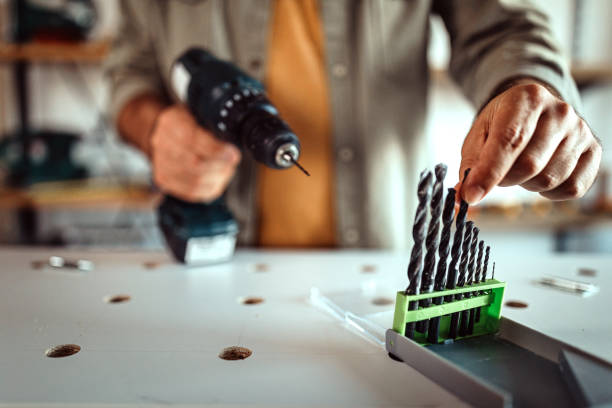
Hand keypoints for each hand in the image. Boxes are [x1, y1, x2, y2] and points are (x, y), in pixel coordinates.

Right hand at [150, 105, 240, 201]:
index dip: (216, 150)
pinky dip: (210, 188)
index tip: (233, 153)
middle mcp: (162, 144)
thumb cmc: (186, 123)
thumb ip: (212, 126)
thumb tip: (230, 147)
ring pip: (195, 181)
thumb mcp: (198, 113)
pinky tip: (218, 180)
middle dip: (220, 166)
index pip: (193, 141)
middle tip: (232, 162)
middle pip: (195, 165)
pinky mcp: (164, 180)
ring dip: (217, 178)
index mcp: (172, 123)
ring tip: (227, 170)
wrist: (162, 132)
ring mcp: (161, 164)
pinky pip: (191, 192)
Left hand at [458, 81, 601, 203]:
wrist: (534, 111)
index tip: (472, 195)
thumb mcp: (480, 135)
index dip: (489, 172)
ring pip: (549, 179)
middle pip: (529, 165)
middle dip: (506, 179)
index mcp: (527, 98)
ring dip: (527, 184)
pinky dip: (550, 192)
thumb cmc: (503, 124)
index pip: (508, 141)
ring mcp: (580, 131)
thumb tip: (464, 195)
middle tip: (499, 172)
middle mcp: (560, 111)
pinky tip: (541, 175)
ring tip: (522, 168)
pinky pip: (571, 188)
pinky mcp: (593, 151)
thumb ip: (471, 164)